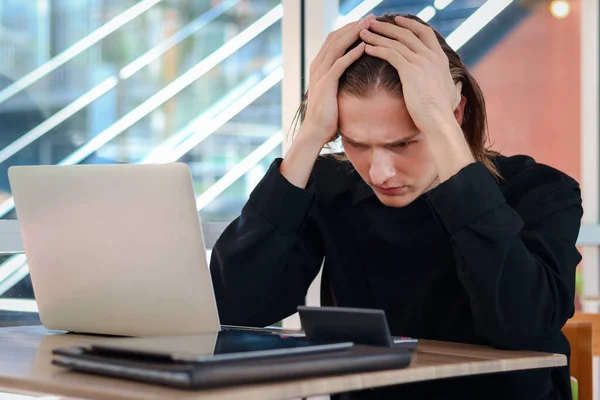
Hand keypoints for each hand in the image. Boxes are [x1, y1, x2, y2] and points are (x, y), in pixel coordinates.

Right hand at [298, 16, 371, 145]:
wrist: (315, 131)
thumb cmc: (327, 114)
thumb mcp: (333, 91)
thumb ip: (338, 78)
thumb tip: (352, 73)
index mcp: (319, 65)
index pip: (334, 39)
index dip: (350, 28)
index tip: (367, 22)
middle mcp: (318, 65)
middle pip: (336, 37)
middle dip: (354, 25)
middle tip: (371, 17)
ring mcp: (320, 74)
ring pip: (337, 46)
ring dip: (354, 34)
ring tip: (370, 25)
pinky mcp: (326, 84)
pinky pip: (340, 64)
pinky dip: (352, 53)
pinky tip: (365, 46)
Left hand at [360, 16, 461, 132]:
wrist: (439, 121)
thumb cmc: (443, 112)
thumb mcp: (453, 94)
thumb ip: (453, 86)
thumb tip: (457, 85)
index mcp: (440, 58)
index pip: (425, 32)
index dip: (410, 24)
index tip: (396, 20)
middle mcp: (431, 56)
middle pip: (407, 33)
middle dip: (387, 27)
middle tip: (372, 22)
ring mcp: (421, 62)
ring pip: (396, 42)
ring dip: (377, 36)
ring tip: (363, 33)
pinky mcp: (410, 71)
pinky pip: (390, 54)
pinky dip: (377, 49)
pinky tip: (366, 49)